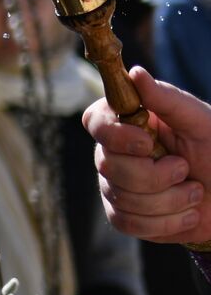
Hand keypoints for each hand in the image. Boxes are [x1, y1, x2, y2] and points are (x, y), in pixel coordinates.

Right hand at [82, 67, 210, 243]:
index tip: (147, 142)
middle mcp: (115, 152)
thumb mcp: (201, 122)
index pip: (94, 121)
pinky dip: (167, 222)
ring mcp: (115, 185)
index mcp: (129, 122)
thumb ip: (167, 99)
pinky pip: (128, 222)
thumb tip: (135, 72)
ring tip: (193, 192)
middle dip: (156, 175)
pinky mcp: (122, 215)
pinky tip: (186, 213)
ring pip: (122, 198)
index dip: (115, 135)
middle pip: (108, 166)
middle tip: (185, 168)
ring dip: (170, 200)